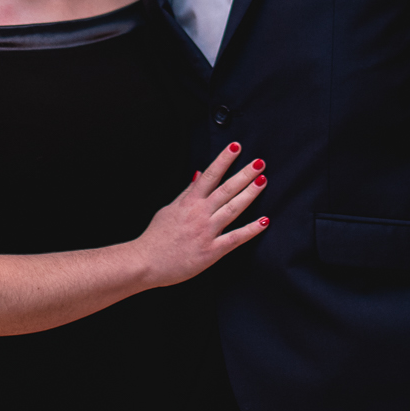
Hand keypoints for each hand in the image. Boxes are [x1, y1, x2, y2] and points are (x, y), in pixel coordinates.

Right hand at [135, 142, 268, 286]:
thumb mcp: (168, 209)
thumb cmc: (156, 238)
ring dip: (249, 194)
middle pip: (226, 189)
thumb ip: (186, 193)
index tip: (235, 147)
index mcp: (189, 202)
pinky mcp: (212, 251)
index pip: (210, 176)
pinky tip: (264, 221)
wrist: (146, 263)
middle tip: (259, 162)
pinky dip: (250, 230)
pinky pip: (235, 238)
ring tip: (262, 181)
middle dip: (244, 174)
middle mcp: (199, 214)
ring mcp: (206, 232)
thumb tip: (198, 174)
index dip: (223, 160)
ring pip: (232, 209)